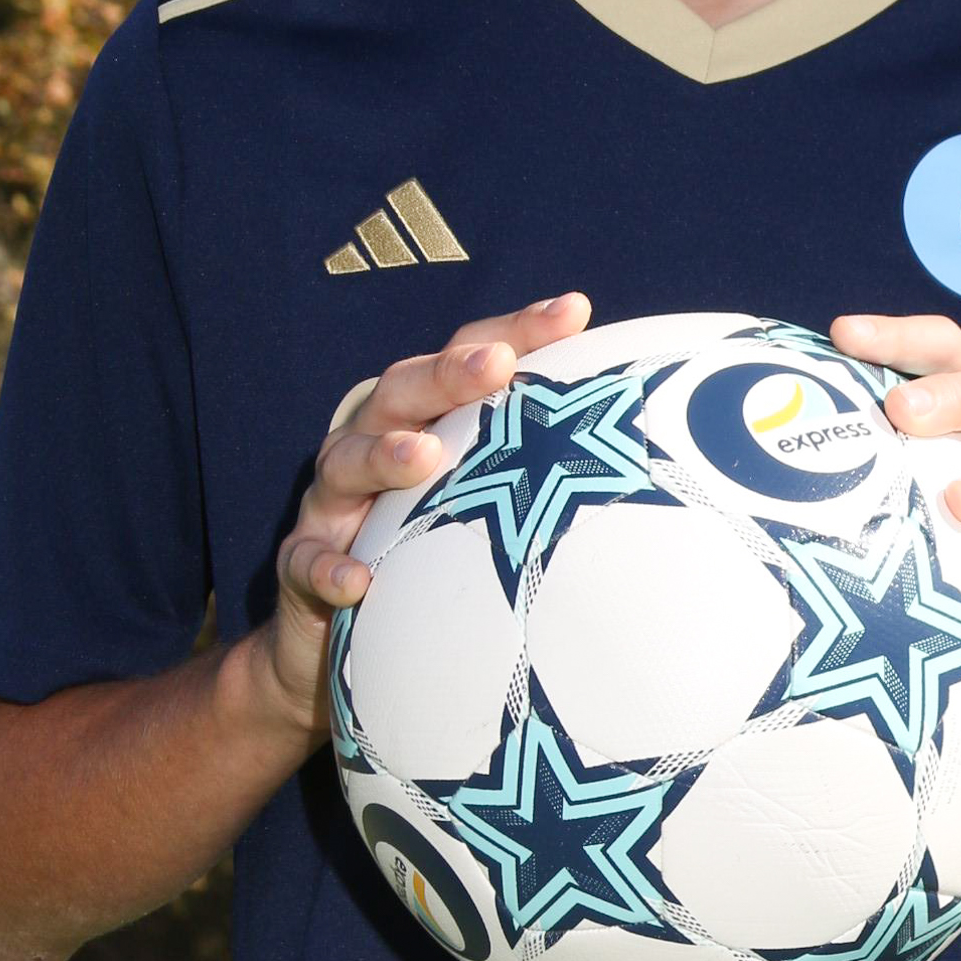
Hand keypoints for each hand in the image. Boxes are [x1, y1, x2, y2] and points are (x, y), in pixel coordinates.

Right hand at [257, 291, 592, 726]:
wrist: (332, 650)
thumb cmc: (431, 563)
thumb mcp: (485, 513)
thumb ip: (546, 480)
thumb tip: (658, 467)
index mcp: (426, 420)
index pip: (472, 358)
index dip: (518, 330)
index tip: (575, 310)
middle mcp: (374, 445)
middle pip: (404, 390)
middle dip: (449, 372)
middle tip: (497, 364)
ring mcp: (332, 506)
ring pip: (347, 462)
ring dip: (385, 454)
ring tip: (424, 457)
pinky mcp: (303, 568)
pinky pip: (309, 563)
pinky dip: (331, 568)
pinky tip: (359, 581)